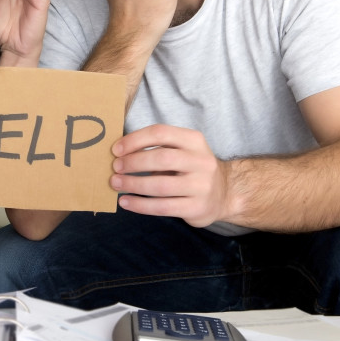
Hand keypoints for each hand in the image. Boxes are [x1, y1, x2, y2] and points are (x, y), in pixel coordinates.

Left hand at [109, 124, 227, 227]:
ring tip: (116, 184)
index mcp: (194, 140)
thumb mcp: (183, 151)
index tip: (116, 150)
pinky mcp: (196, 208)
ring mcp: (201, 186)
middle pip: (161, 158)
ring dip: (133, 184)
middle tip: (115, 168)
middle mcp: (201, 161)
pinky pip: (163, 207)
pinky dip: (140, 205)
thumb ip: (158, 149)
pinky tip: (126, 202)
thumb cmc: (192, 169)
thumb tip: (121, 154)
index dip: (135, 140)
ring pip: (160, 185)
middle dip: (133, 163)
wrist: (224, 194)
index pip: (161, 133)